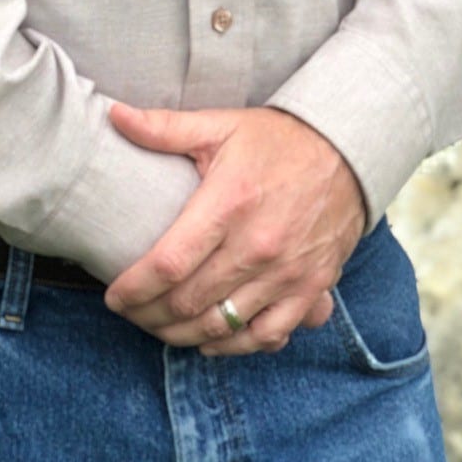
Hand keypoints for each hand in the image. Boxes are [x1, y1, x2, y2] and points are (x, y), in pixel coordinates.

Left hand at [101, 102, 366, 356]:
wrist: (347, 149)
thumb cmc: (277, 139)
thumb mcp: (221, 125)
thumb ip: (164, 128)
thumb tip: (115, 116)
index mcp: (229, 203)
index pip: (168, 263)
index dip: (134, 289)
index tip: (113, 296)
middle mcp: (257, 245)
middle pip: (189, 302)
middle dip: (149, 316)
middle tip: (131, 312)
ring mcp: (287, 272)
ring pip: (222, 326)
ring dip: (183, 336)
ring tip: (160, 328)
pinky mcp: (311, 288)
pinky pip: (267, 336)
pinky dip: (234, 346)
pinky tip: (211, 341)